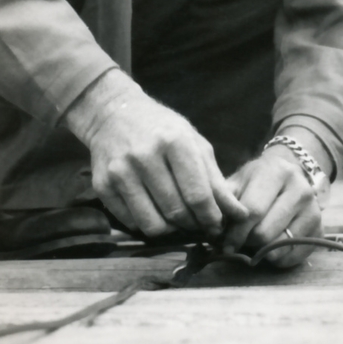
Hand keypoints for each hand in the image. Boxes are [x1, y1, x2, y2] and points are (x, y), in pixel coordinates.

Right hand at [68, 72, 248, 238]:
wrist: (113, 114)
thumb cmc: (161, 128)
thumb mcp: (193, 143)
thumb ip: (216, 180)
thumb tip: (240, 214)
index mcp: (174, 142)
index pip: (198, 195)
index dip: (211, 218)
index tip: (216, 225)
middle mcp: (145, 156)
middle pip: (177, 212)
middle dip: (193, 225)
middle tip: (198, 223)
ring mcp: (120, 172)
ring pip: (153, 225)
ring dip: (170, 230)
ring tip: (176, 219)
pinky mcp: (102, 185)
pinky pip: (131, 222)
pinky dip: (146, 223)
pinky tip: (153, 209)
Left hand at [221, 147, 322, 268]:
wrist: (288, 176)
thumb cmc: (256, 181)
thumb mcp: (238, 181)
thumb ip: (224, 200)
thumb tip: (212, 228)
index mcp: (277, 171)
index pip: (252, 211)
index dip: (234, 232)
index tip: (223, 243)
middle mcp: (301, 189)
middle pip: (265, 233)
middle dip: (246, 242)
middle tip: (237, 242)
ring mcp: (314, 210)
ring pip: (278, 247)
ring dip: (260, 251)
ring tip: (252, 241)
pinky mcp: (320, 230)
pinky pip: (291, 256)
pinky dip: (275, 258)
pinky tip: (268, 246)